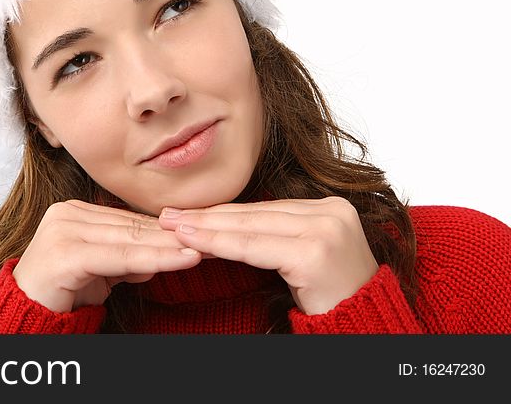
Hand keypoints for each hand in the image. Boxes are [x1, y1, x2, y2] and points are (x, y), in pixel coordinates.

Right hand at [13, 199, 202, 312]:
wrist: (25, 313)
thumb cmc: (62, 292)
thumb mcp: (102, 270)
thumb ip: (127, 255)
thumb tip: (164, 251)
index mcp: (74, 211)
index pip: (129, 220)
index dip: (165, 230)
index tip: (199, 235)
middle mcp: (67, 212)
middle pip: (132, 227)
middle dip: (173, 237)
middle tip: (211, 241)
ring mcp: (64, 229)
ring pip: (130, 240)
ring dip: (170, 247)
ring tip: (204, 250)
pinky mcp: (66, 251)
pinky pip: (121, 256)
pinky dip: (155, 258)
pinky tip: (182, 259)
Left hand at [158, 196, 379, 314]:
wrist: (366, 329)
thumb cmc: (332, 297)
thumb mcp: (303, 255)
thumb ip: (277, 234)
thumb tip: (226, 222)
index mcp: (330, 207)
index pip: (265, 208)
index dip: (224, 211)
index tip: (189, 212)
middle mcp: (332, 211)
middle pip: (256, 213)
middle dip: (209, 215)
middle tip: (169, 215)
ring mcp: (326, 229)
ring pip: (251, 227)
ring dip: (207, 228)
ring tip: (173, 227)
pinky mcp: (315, 252)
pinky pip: (255, 247)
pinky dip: (221, 244)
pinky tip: (195, 242)